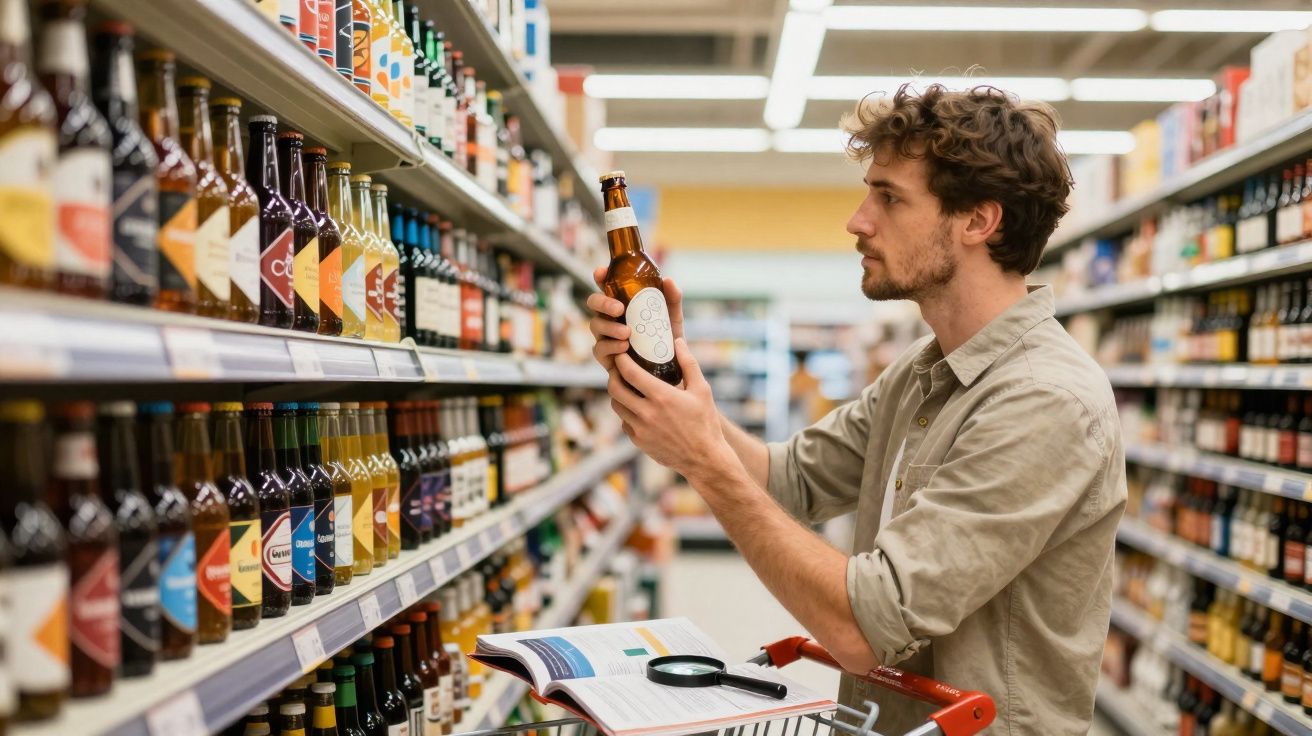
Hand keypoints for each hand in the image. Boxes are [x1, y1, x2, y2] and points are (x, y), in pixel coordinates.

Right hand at [587, 266, 683, 372]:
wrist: (668, 371)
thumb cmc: (666, 340)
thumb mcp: (672, 318)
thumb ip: (672, 299)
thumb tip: (668, 280)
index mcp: (623, 304)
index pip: (607, 286)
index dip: (600, 277)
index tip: (600, 272)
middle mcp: (610, 317)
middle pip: (594, 303)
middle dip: (602, 303)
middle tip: (619, 308)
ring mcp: (606, 336)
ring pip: (595, 325)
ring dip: (609, 327)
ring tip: (627, 333)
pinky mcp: (606, 356)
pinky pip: (599, 349)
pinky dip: (610, 347)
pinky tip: (623, 348)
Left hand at [608, 337, 729, 480]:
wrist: (705, 459)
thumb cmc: (706, 422)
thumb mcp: (702, 390)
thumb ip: (689, 363)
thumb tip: (677, 341)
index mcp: (662, 397)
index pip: (630, 372)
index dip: (621, 360)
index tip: (621, 353)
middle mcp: (647, 413)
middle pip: (615, 388)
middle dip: (614, 375)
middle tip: (619, 368)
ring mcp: (640, 429)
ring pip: (617, 405)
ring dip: (618, 394)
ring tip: (627, 386)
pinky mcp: (639, 442)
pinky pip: (624, 422)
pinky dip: (627, 412)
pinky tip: (638, 407)